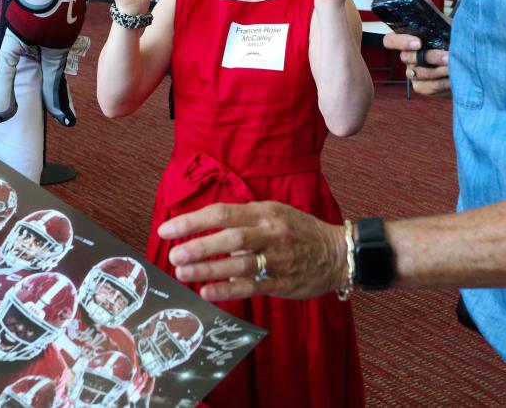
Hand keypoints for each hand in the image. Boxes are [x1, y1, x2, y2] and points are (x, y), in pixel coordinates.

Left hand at [157, 201, 346, 301]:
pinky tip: (207, 292)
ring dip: (207, 270)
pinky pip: (251, 286)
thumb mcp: (273, 213)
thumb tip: (205, 232)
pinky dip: (227, 289)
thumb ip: (242, 220)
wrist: (338, 253)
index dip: (192, 221)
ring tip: (183, 273)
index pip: (222, 213)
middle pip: (230, 238)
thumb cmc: (298, 231)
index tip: (167, 229)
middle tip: (174, 255)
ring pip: (238, 264)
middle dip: (198, 247)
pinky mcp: (282, 282)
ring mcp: (278, 259)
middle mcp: (270, 233)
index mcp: (264, 212)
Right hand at [381, 0, 450, 95]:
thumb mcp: (443, 23)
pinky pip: (423, 87)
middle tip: (447, 55)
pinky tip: (451, 79)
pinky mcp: (422, 86)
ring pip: (417, 74)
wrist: (474, 62)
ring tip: (455, 66)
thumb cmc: (455, 41)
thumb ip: (428, 7)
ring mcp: (414, 72)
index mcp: (409, 39)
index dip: (400, 42)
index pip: (390, 40)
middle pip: (406, 58)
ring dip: (437, 71)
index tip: (418, 42)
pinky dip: (439, 85)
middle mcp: (409, 56)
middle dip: (429, 57)